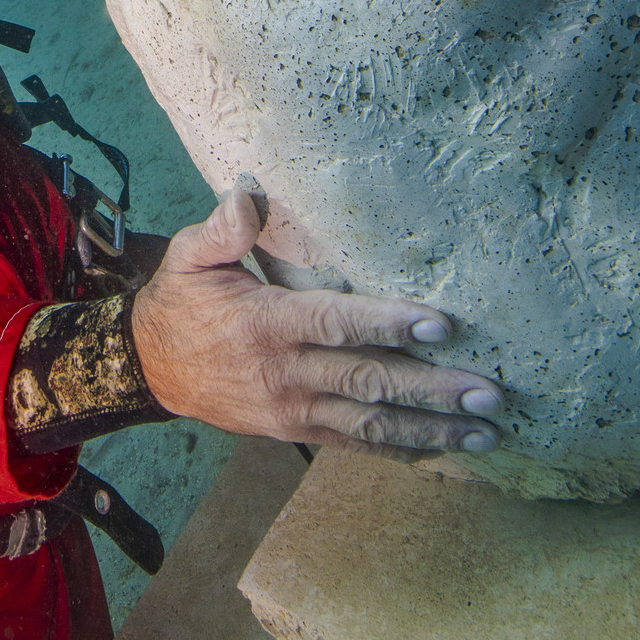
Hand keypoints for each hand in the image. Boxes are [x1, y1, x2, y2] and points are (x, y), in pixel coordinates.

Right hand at [129, 188, 504, 456]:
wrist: (150, 367)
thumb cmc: (181, 301)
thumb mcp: (190, 255)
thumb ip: (224, 227)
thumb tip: (249, 190)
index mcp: (265, 324)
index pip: (336, 324)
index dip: (389, 325)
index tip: (440, 325)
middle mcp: (284, 374)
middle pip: (369, 382)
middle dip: (433, 389)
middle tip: (488, 392)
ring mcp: (292, 410)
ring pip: (371, 424)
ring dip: (431, 428)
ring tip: (485, 429)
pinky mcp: (296, 431)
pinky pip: (355, 445)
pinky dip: (402, 449)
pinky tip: (444, 448)